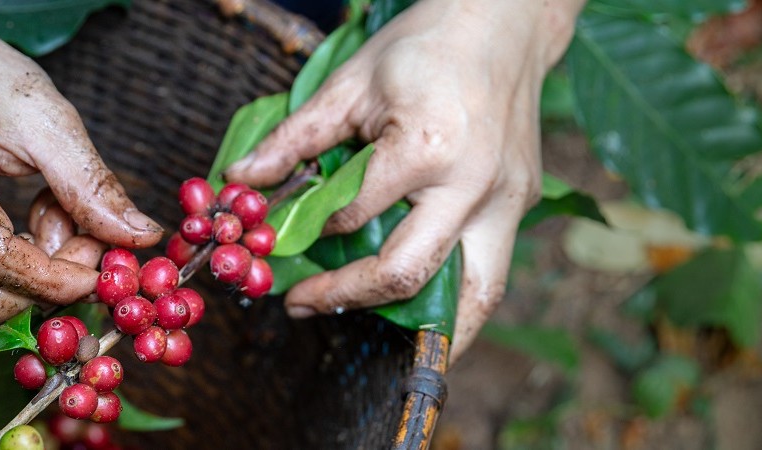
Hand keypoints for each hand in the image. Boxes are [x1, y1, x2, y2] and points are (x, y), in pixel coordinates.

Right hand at [0, 15, 161, 323]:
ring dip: (38, 270)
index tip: (104, 268)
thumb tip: (141, 236)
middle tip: (89, 234)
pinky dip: (19, 261)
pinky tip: (31, 216)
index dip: (56, 279)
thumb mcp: (47, 115)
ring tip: (54, 208)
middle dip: (52, 279)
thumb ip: (91, 184)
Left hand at [225, 0, 580, 360]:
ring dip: (420, 329)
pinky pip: (492, 275)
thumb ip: (295, 139)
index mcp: (427, 149)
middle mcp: (472, 186)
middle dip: (345, 297)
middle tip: (301, 304)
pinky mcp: (522, 207)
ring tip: (369, 339)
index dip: (307, 232)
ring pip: (471, 296)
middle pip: (405, 272)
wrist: (504, 22)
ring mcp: (507, 202)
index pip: (351, 217)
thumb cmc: (426, 44)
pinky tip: (423, 316)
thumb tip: (238, 180)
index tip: (277, 240)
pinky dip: (460, 307)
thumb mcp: (350, 83)